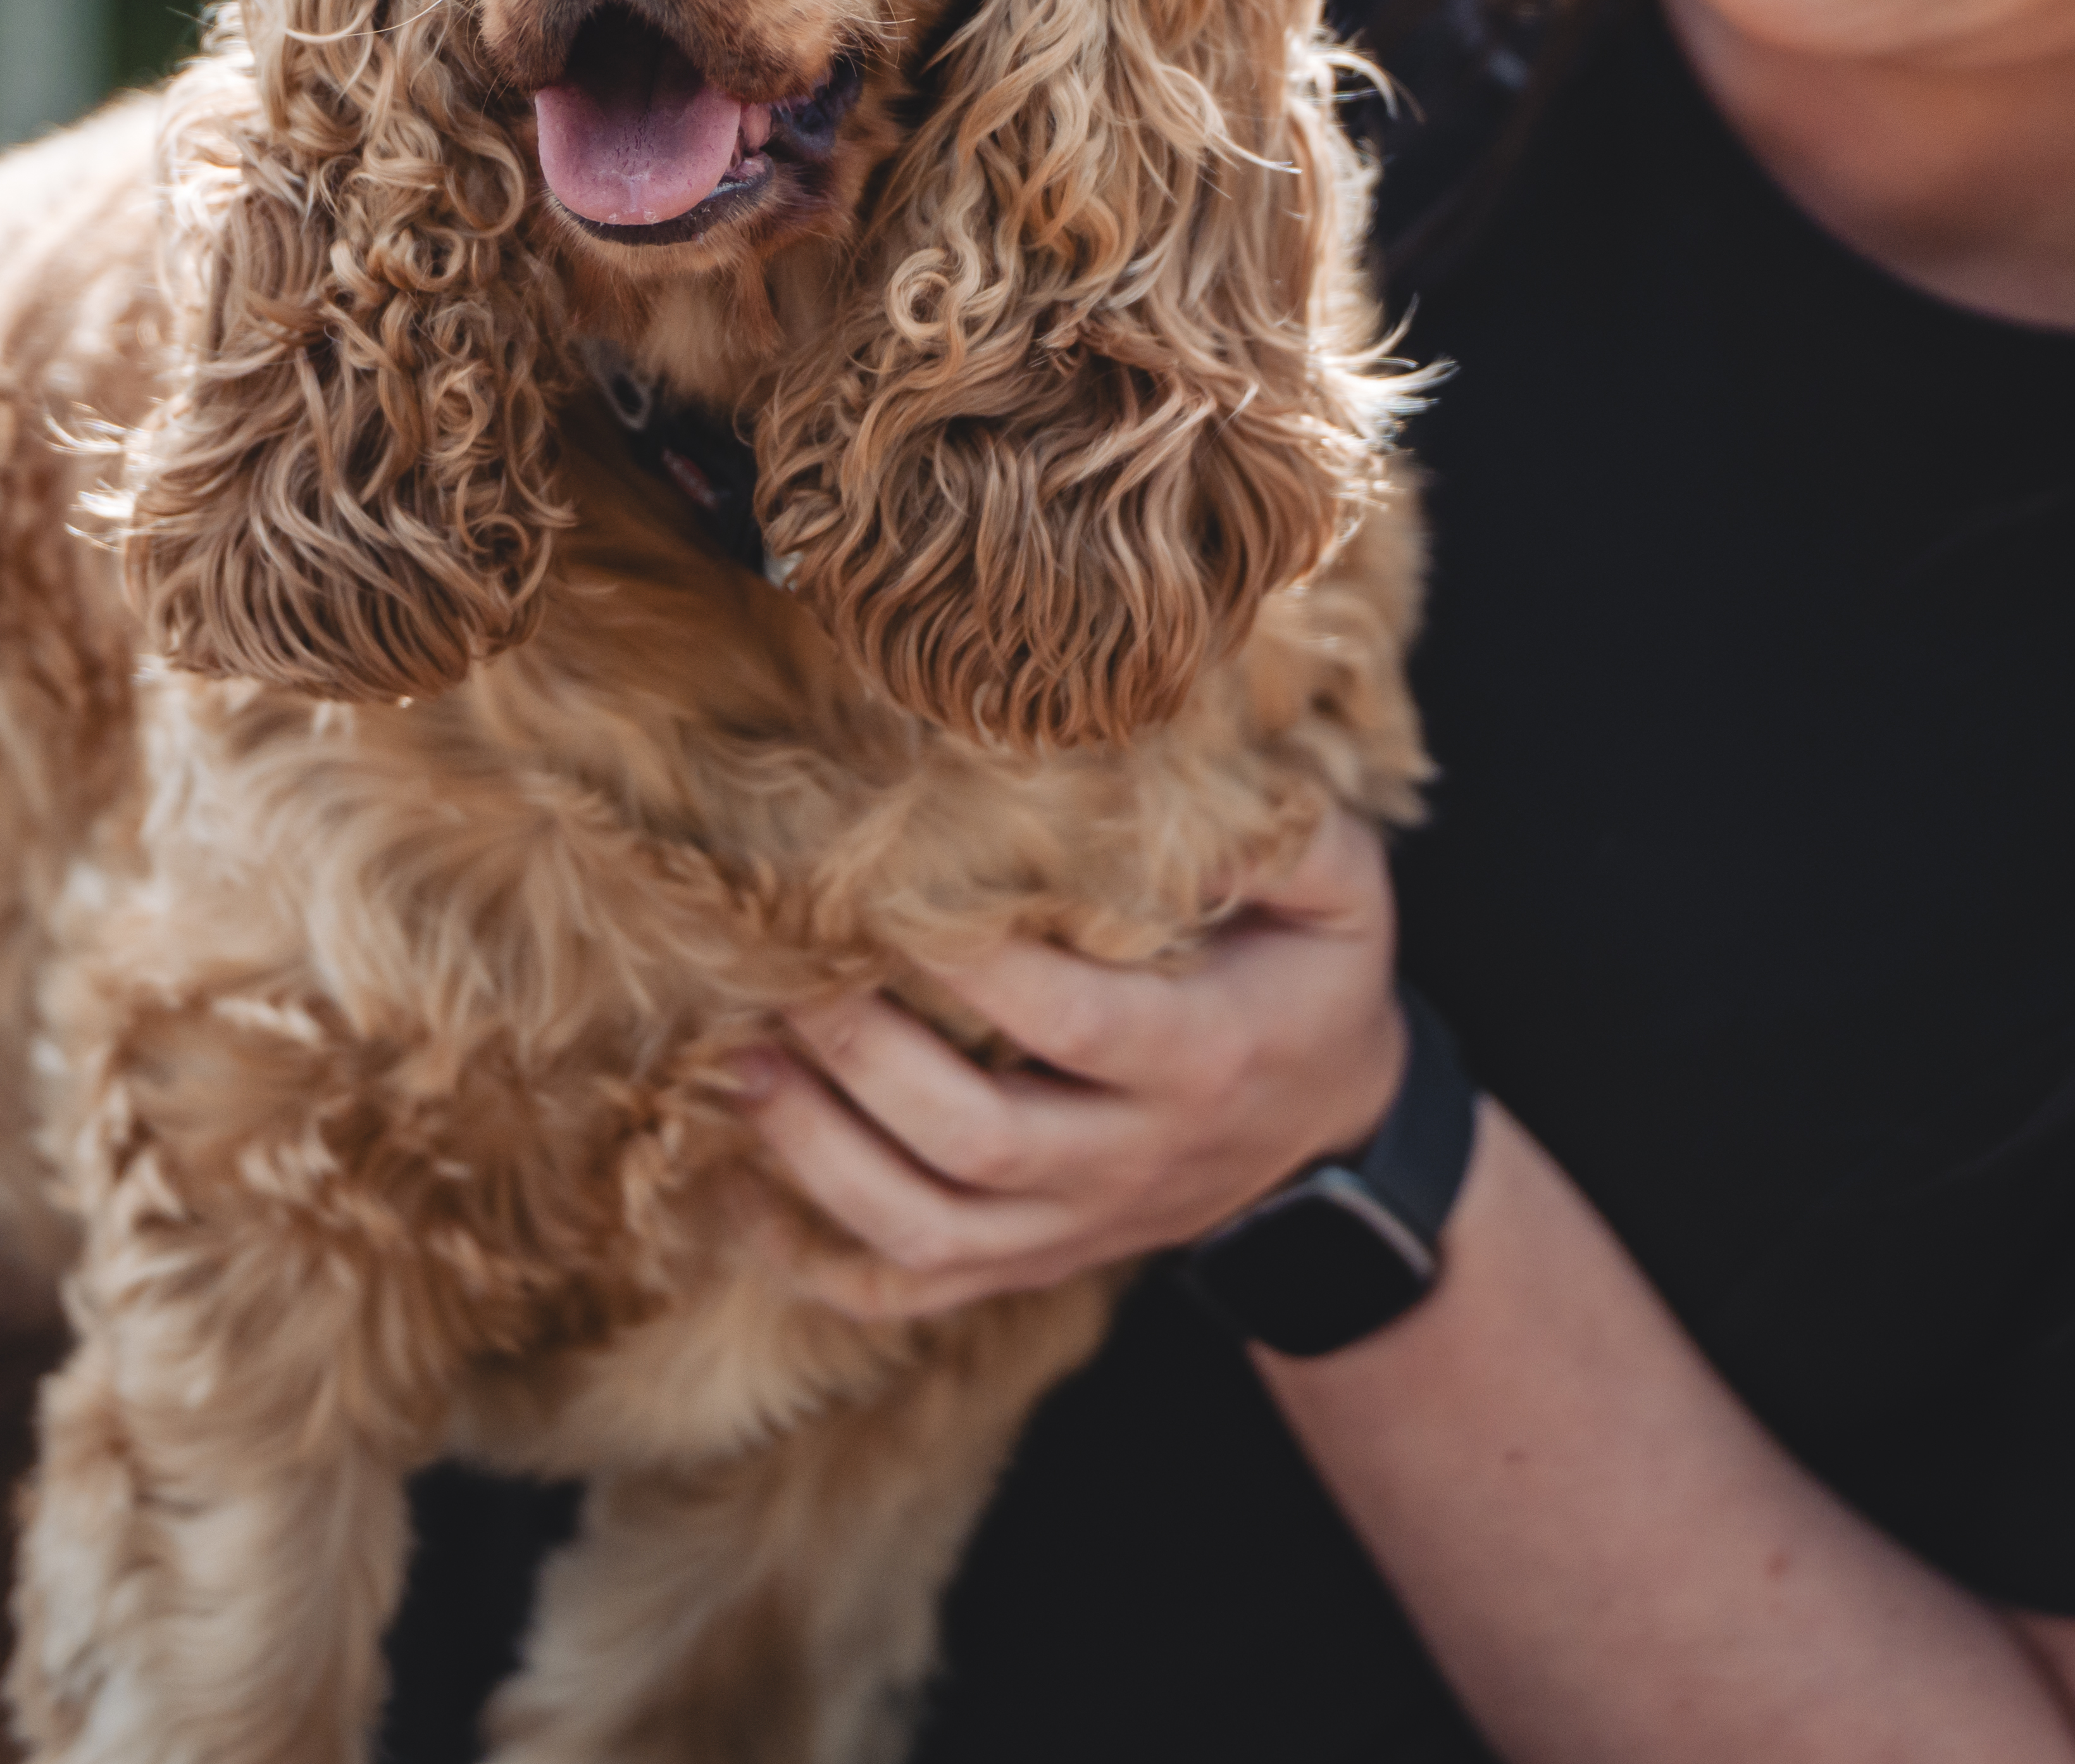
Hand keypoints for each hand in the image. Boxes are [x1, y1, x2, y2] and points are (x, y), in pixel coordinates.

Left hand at [736, 808, 1410, 1320]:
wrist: (1331, 1136)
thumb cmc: (1311, 983)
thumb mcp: (1337, 895)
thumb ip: (1278, 835)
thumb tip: (1167, 784)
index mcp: (1201, 1058)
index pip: (1072, 1020)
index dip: (973, 959)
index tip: (890, 881)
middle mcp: (1131, 1161)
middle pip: (977, 1137)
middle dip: (863, 1057)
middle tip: (780, 970)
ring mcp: (1075, 1228)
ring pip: (927, 1228)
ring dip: (817, 1154)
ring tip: (739, 1061)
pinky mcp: (1032, 1265)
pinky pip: (909, 1290)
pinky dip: (815, 1259)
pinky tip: (737, 1193)